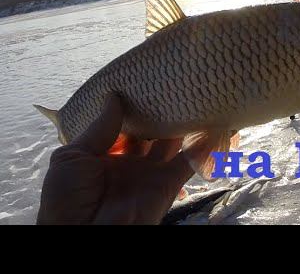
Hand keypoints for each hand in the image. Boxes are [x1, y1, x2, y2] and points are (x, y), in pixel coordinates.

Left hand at [37, 93, 192, 224]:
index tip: (146, 81)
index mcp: (104, 154)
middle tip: (174, 85)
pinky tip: (213, 125)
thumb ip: (98, 128)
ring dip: (185, 123)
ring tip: (197, 96)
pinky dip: (203, 145)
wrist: (82, 237)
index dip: (134, 104)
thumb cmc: (67, 200)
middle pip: (151, 130)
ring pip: (173, 142)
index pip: (124, 123)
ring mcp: (150, 173)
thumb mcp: (71, 158)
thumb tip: (113, 96)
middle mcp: (130, 161)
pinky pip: (188, 162)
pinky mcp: (167, 185)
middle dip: (161, 111)